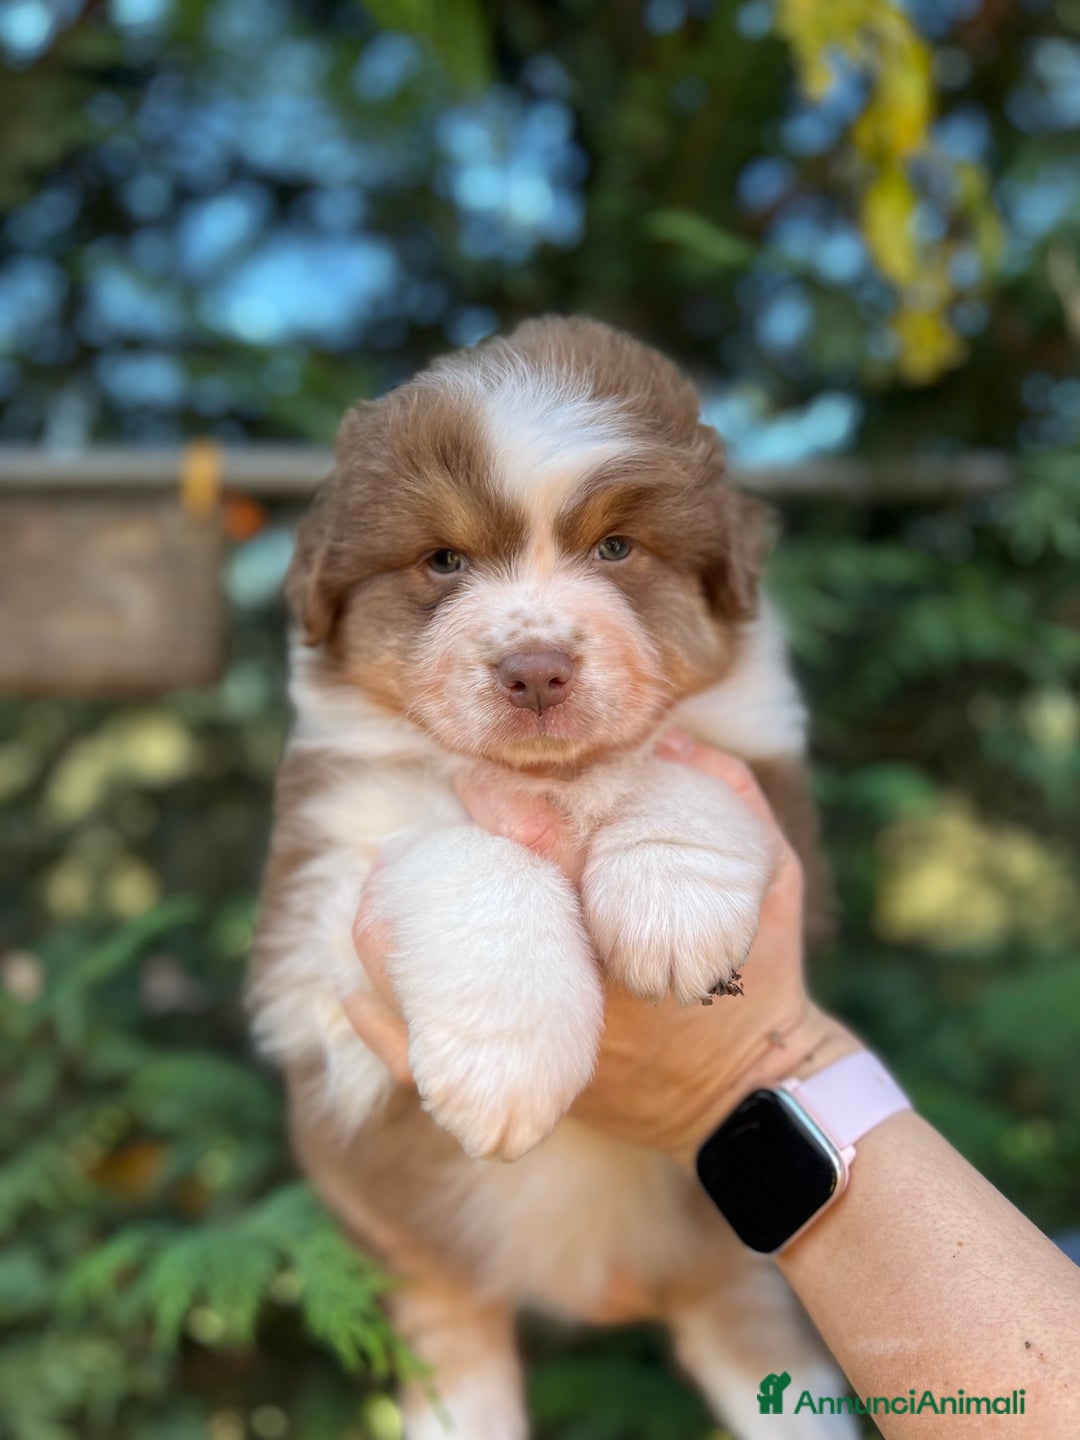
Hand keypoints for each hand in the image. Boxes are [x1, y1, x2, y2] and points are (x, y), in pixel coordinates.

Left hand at [344, 731, 859, 1164]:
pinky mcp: (532, 1089)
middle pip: (476, 930)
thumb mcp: (772, 883)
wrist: (752, 1100)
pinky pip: (435, 1070)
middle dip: (427, 880)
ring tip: (364, 896)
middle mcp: (579, 994)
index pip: (557, 860)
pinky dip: (388, 1028)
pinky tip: (355, 986)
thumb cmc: (764, 982)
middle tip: (389, 844)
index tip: (469, 777)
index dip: (509, 815)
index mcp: (631, 933)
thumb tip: (672, 739)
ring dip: (393, 948)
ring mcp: (547, 1051)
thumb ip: (734, 801)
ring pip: (439, 1002)